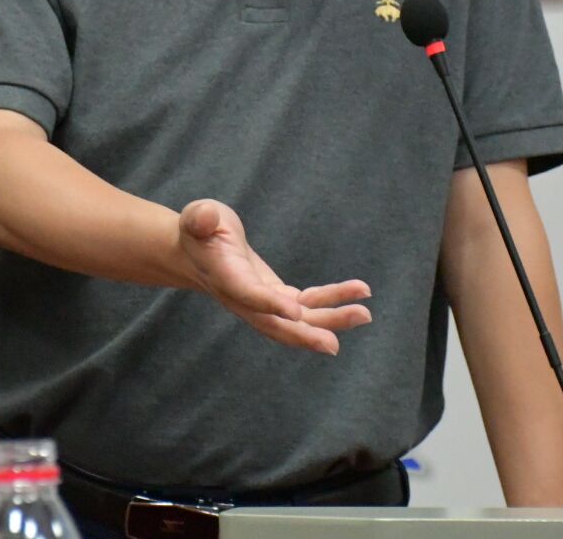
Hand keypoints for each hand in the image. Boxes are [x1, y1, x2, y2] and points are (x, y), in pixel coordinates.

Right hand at [178, 199, 371, 354]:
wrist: (199, 251)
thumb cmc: (200, 230)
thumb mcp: (197, 217)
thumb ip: (200, 218)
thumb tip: (206, 217)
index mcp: (226, 279)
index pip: (249, 295)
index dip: (271, 304)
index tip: (296, 311)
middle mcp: (246, 300)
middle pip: (276, 325)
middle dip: (305, 335)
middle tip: (334, 344)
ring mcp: (264, 303)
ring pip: (299, 320)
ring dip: (331, 320)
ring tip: (364, 314)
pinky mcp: (278, 297)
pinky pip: (308, 305)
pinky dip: (332, 301)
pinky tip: (359, 293)